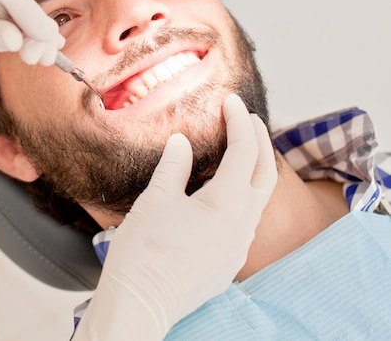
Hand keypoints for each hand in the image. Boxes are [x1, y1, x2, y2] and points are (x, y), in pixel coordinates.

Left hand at [0, 0, 62, 134]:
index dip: (23, 6)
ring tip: (43, 57)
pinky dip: (22, 36)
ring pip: (10, 10)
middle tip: (45, 52)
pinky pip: (3, 22)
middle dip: (31, 23)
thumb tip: (18, 35)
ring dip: (31, 32)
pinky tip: (40, 48)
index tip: (42, 33)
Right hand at [73, 94, 276, 340]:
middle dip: (260, 141)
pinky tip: (224, 188)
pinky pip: (247, 218)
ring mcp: (237, 246)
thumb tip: (181, 142)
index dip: (238, 121)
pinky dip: (243, 192)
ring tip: (240, 146)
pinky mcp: (227, 261)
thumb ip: (174, 165)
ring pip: (259, 197)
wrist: (140, 304)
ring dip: (254, 167)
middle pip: (265, 173)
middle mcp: (241, 226)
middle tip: (247, 117)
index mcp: (227, 205)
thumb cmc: (145, 251)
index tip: (230, 100)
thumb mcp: (156, 199)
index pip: (244, 151)